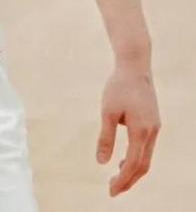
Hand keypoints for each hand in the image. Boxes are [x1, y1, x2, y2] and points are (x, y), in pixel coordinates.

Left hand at [96, 61, 160, 196]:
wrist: (134, 66)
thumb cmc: (118, 86)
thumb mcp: (107, 111)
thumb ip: (105, 137)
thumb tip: (101, 162)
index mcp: (141, 131)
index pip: (133, 164)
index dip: (123, 180)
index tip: (110, 191)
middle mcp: (152, 132)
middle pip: (143, 165)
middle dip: (129, 180)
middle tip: (113, 190)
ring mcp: (155, 127)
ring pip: (147, 157)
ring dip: (133, 170)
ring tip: (117, 178)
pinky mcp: (153, 122)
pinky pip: (147, 148)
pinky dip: (137, 158)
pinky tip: (124, 158)